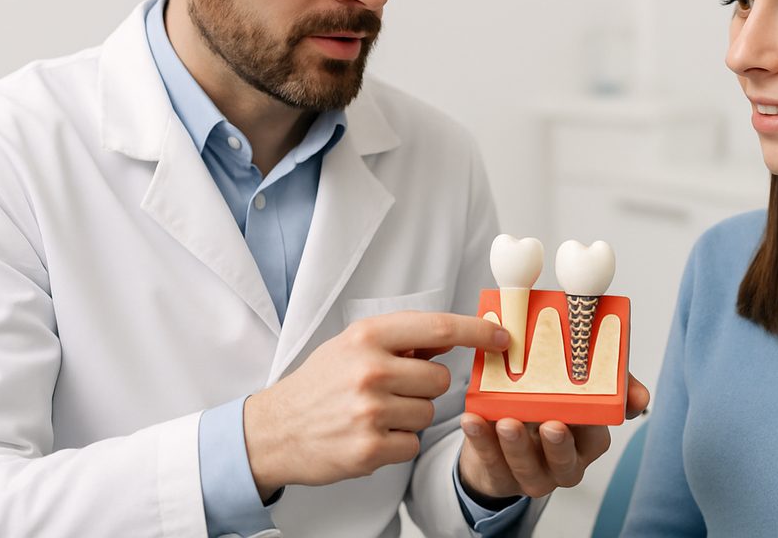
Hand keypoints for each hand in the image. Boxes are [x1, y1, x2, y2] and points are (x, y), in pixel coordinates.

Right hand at [243, 311, 509, 498]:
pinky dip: (398, 443)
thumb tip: (453, 338)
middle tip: (393, 390)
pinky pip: (413, 444)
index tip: (502, 336)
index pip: (439, 328)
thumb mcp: (354, 346)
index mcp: (368, 337)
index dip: (478, 331)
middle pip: (441, 378)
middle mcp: (370, 370)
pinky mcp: (368, 449)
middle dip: (426, 386)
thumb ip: (401, 340)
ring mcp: (370, 412)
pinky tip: (370, 436)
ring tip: (375, 414)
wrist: (274, 430)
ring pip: (429, 413)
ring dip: (411, 416)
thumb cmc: (320, 384)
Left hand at [457, 373, 650, 499]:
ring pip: (529, 470)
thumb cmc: (547, 403)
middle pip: (566, 462)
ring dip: (517, 447)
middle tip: (550, 423)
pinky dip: (482, 443)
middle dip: (559, 445)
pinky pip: (493, 465)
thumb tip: (641, 398)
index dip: (591, 427)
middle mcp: (565, 463)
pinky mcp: (501, 477)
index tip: (582, 409)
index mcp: (588, 441)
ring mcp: (533, 474)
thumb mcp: (578, 386)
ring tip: (506, 422)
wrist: (503, 428)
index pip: (596, 437)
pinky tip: (474, 420)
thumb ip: (609, 381)